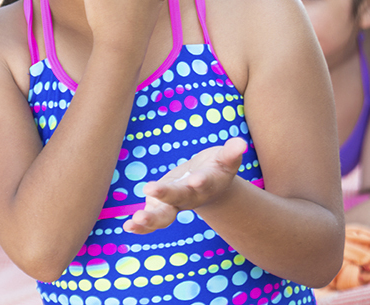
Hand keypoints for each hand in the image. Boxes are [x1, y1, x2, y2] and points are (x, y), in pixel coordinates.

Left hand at [123, 137, 246, 234]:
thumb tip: (241, 143)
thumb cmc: (216, 167)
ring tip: (136, 219)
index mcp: (207, 184)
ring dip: (151, 219)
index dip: (202, 181)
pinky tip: (128, 226)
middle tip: (151, 188)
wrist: (207, 185)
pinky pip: (151, 220)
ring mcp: (175, 205)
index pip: (205, 182)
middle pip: (179, 198)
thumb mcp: (225, 158)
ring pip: (164, 216)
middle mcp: (190, 197)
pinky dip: (140, 226)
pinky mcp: (161, 207)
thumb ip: (231, 153)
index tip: (197, 179)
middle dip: (166, 194)